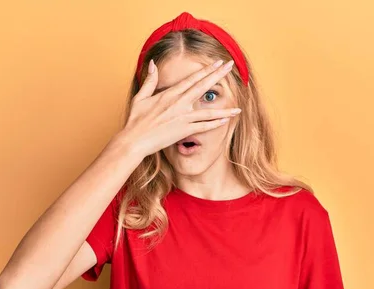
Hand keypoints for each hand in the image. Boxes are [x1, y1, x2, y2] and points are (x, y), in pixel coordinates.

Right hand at [117, 59, 240, 158]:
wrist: (134, 140)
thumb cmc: (135, 121)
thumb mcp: (140, 97)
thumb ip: (150, 80)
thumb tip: (151, 64)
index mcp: (169, 94)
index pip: (192, 79)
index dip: (206, 70)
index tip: (218, 63)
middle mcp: (179, 103)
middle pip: (203, 86)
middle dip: (218, 75)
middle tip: (231, 66)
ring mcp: (183, 117)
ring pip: (208, 111)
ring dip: (224, 109)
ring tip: (238, 107)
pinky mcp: (184, 131)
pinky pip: (203, 127)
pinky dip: (215, 124)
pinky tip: (226, 122)